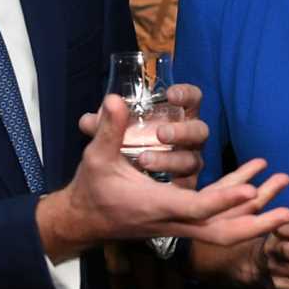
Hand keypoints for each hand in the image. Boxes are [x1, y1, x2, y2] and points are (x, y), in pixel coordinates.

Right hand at [47, 94, 288, 257]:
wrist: (85, 221)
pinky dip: (240, 202)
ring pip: (226, 229)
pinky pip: (218, 217)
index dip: (224, 200)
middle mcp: (174, 221)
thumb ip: (109, 130)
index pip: (197, 209)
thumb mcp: (96, 158)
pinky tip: (258, 180)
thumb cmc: (92, 188)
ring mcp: (181, 225)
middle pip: (223, 232)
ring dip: (257, 213)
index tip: (251, 190)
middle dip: (256, 223)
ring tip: (284, 190)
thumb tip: (114, 100)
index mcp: (157, 206)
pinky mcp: (184, 221)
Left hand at [79, 82, 205, 187]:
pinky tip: (155, 185)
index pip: (192, 100)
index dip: (187, 94)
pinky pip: (188, 185)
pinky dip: (173, 184)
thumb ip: (102, 127)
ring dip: (170, 159)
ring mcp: (187, 162)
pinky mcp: (185, 187)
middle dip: (182, 131)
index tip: (170, 95)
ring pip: (192, 160)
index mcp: (174, 118)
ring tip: (144, 160)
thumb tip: (88, 121)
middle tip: (159, 134)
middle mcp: (186, 140)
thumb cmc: (119, 153)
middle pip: (199, 130)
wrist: (113, 194)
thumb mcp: (108, 139)